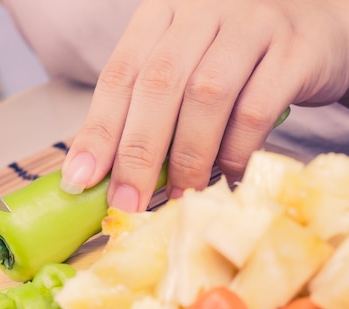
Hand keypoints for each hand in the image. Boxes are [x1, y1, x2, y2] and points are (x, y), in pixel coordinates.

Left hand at [60, 0, 348, 211]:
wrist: (314, 18)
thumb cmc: (234, 52)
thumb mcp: (184, 62)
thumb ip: (148, 104)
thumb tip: (106, 171)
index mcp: (161, 14)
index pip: (119, 74)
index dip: (97, 131)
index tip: (81, 179)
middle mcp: (202, 11)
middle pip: (158, 84)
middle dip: (137, 152)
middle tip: (127, 203)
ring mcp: (250, 24)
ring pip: (206, 96)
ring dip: (188, 157)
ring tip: (179, 195)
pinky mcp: (294, 49)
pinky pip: (257, 109)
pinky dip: (236, 152)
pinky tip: (227, 178)